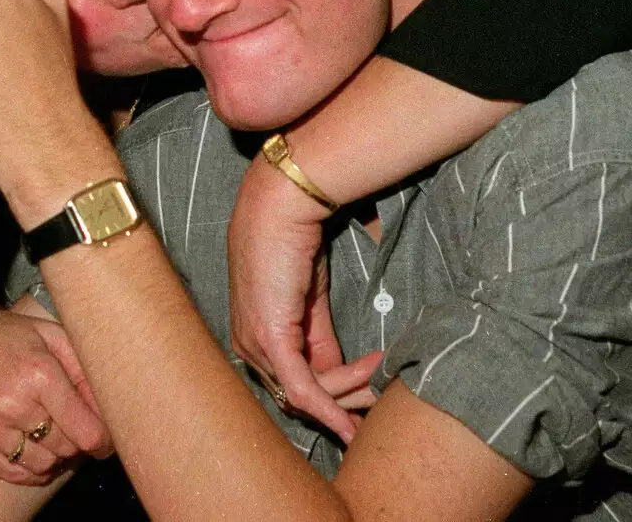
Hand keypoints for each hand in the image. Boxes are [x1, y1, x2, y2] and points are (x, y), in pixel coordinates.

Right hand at [0, 302, 110, 485]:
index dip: (104, 441)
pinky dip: (31, 468)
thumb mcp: (53, 338)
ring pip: (43, 465)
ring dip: (55, 456)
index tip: (106, 440)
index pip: (86, 431)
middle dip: (77, 442)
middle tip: (75, 428)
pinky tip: (34, 448)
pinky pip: (15, 474)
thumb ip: (84, 371)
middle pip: (66, 449)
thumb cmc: (12, 337)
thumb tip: (109, 410)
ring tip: (52, 436)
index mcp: (40, 375)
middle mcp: (14, 404)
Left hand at [229, 155, 361, 438]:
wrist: (280, 207)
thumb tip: (338, 373)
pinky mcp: (271, 339)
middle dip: (345, 402)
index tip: (366, 398)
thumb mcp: (308, 300)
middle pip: (299, 397)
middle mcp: (248, 349)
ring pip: (306, 395)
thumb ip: (318, 339)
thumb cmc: (291, 243)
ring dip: (349, 393)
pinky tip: (351, 424)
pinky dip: (330, 409)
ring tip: (382, 373)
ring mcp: (256, 346)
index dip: (332, 398)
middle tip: (381, 395)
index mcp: (254, 338)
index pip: (294, 384)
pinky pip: (302, 389)